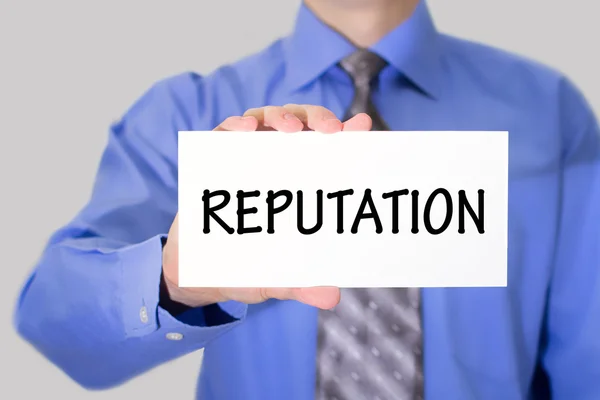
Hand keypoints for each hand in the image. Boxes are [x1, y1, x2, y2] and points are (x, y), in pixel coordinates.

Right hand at [162, 105, 372, 309]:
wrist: (199, 271)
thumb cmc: (246, 268)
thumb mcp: (276, 278)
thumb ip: (301, 284)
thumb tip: (332, 296)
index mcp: (300, 184)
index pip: (328, 152)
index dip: (347, 136)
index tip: (361, 126)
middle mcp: (277, 164)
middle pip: (302, 125)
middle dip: (317, 119)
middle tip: (328, 130)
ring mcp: (246, 158)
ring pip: (267, 120)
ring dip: (280, 116)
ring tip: (288, 129)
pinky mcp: (215, 159)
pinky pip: (224, 132)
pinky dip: (235, 125)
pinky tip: (245, 129)